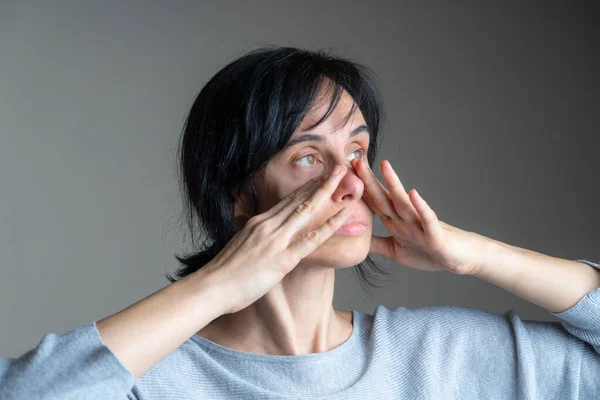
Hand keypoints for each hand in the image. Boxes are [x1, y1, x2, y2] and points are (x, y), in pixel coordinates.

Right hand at [201, 164, 349, 314]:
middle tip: (337, 167)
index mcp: (258, 223)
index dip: (305, 188)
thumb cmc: (223, 274)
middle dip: (320, 181)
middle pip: (298, 198)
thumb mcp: (239, 247)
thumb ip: (253, 239)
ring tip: (343, 176)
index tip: (319, 177)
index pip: (286, 201)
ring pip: (306, 209)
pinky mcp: (282, 258)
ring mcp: (276, 240)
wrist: (211, 287)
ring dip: (326, 191)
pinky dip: (329, 225)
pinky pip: (311, 239)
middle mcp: (268, 225)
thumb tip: (260, 239)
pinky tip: (344, 215)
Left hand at [350, 158, 484, 275]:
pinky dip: (420, 207)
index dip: (358, 190)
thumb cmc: (429, 251)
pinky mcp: (435, 234)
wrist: (459, 259)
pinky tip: (413, 193)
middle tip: (356, 161)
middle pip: (384, 197)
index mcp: (394, 221)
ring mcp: (420, 224)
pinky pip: (427, 218)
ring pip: (404, 202)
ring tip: (384, 166)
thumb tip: (354, 239)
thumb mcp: (395, 250)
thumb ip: (376, 243)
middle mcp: (405, 218)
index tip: (344, 174)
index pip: (373, 202)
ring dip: (394, 184)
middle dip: (369, 180)